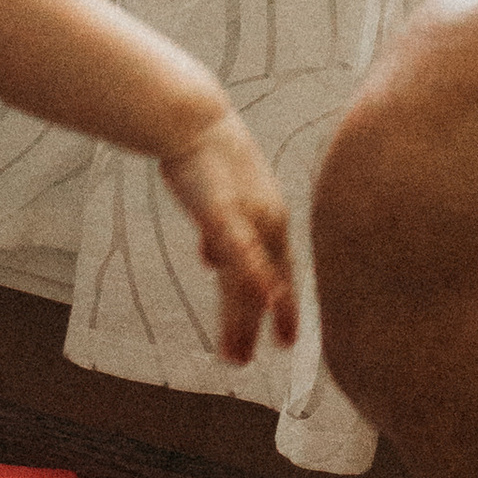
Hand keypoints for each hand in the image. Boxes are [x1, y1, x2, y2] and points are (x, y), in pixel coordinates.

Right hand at [159, 111, 298, 364]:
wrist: (192, 118)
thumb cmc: (204, 156)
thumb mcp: (217, 201)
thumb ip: (220, 233)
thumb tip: (213, 262)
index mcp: (270, 220)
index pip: (281, 272)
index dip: (282, 304)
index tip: (285, 339)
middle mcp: (267, 222)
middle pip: (268, 282)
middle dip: (263, 323)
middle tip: (254, 359)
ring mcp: (249, 219)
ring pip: (250, 279)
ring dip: (246, 319)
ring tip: (236, 356)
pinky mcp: (224, 213)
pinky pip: (241, 252)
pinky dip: (253, 278)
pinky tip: (260, 301)